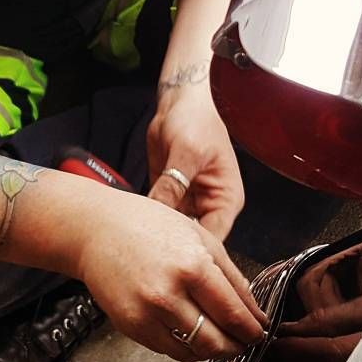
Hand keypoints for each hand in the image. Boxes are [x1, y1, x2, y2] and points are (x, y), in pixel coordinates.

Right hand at [74, 188, 266, 361]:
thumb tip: (250, 306)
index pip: (233, 313)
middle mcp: (169, 294)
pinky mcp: (131, 327)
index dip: (252, 328)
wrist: (97, 230)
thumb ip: (229, 274)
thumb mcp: (199, 236)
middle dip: (237, 346)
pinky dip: (186, 348)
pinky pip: (168, 350)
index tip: (260, 331)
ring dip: (212, 351)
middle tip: (246, 342)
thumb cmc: (146, 225)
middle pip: (216, 341)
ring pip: (193, 352)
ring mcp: (147, 314)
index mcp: (192, 266)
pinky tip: (192, 335)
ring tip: (222, 341)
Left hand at [146, 82, 244, 239]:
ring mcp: (188, 201)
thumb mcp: (186, 152)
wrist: (179, 102)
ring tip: (141, 238)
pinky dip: (148, 219)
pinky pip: (159, 214)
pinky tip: (136, 221)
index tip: (174, 260)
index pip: (215, 238)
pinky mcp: (169, 194)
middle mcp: (209, 204)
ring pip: (173, 230)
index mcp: (226, 198)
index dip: (196, 253)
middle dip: (173, 245)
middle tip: (151, 251)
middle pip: (193, 239)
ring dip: (158, 232)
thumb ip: (173, 184)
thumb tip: (158, 214)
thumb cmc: (196, 120)